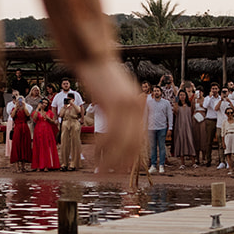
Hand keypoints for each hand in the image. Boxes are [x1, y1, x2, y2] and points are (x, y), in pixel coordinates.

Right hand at [76, 57, 142, 175]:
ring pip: (122, 143)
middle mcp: (137, 108)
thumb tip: (117, 131)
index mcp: (139, 108)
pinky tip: (93, 155)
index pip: (140, 140)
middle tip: (108, 177)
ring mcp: (127, 105)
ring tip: (98, 171)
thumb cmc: (101, 78)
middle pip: (134, 146)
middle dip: (121, 165)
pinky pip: (110, 133)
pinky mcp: (114, 103)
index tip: (121, 172)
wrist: (95, 57)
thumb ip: (118, 112)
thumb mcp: (113, 97)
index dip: (131, 159)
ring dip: (109, 161)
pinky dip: (101, 148)